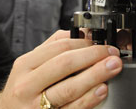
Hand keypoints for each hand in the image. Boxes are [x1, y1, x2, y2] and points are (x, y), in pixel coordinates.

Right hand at [0, 30, 121, 108]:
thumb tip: (80, 34)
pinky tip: (101, 90)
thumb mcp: (29, 65)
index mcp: (25, 65)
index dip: (82, 43)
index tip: (99, 42)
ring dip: (95, 75)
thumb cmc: (22, 88)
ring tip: (112, 67)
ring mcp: (35, 105)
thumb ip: (51, 48)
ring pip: (69, 87)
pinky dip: (89, 98)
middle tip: (111, 52)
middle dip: (92, 55)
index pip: (57, 47)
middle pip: (64, 64)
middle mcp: (27, 84)